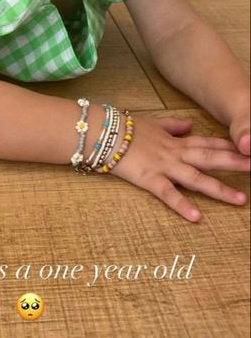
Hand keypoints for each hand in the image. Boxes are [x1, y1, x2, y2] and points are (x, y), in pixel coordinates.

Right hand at [109, 113, 249, 221]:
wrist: (103, 132)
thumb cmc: (125, 128)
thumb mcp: (153, 123)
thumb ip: (173, 125)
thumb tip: (189, 124)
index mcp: (176, 141)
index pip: (208, 143)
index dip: (229, 147)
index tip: (248, 149)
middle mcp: (174, 153)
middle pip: (209, 158)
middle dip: (235, 163)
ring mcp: (164, 166)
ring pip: (196, 179)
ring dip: (219, 189)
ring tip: (240, 200)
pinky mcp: (149, 179)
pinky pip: (168, 194)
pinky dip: (181, 205)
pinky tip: (196, 216)